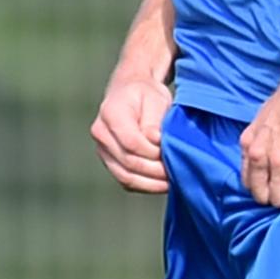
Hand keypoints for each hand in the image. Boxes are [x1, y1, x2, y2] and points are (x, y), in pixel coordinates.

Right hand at [91, 70, 171, 192]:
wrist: (131, 92)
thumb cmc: (146, 95)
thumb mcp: (155, 100)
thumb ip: (154, 123)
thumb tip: (156, 142)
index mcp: (110, 113)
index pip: (132, 143)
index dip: (154, 152)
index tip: (171, 151)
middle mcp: (101, 134)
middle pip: (129, 162)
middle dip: (156, 171)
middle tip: (178, 171)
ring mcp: (103, 150)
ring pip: (126, 177)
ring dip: (152, 183)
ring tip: (173, 181)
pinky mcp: (110, 162)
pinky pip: (126, 181)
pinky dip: (146, 186)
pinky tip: (163, 184)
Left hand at [240, 71, 279, 208]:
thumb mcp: (263, 119)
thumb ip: (261, 139)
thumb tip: (268, 150)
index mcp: (248, 145)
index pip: (248, 182)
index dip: (260, 188)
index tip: (271, 188)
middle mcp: (259, 156)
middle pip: (261, 194)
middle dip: (272, 197)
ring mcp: (279, 162)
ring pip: (278, 198)